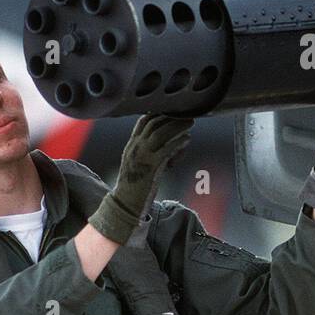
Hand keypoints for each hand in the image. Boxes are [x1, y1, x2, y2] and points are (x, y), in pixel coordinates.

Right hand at [89, 114, 193, 243]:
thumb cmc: (135, 186)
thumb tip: (174, 147)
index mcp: (131, 146)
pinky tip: (187, 140)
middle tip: (186, 114)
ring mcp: (142, 157)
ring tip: (190, 123)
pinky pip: (166, 150)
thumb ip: (152, 153)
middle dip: (171, 117)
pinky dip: (178, 142)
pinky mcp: (150, 168)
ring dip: (177, 126)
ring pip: (160, 133)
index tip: (172, 110)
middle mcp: (135, 148)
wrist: (125, 205)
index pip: (143, 122)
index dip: (159, 113)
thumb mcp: (140, 164)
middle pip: (154, 124)